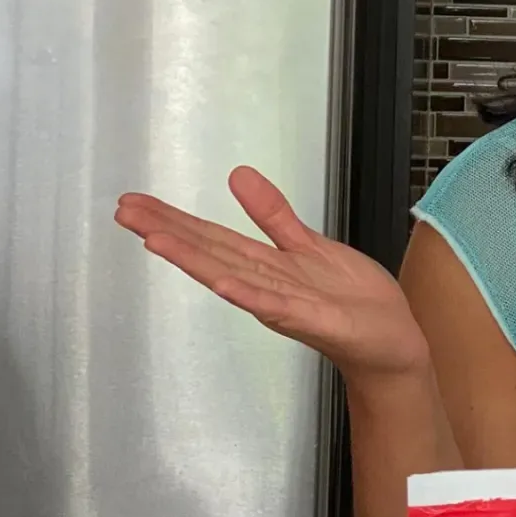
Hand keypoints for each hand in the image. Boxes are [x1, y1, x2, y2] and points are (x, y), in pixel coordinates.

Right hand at [114, 168, 430, 381]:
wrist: (391, 341)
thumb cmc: (352, 299)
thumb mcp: (309, 245)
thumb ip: (272, 215)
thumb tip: (238, 174)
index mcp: (264, 264)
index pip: (210, 237)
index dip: (172, 219)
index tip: (132, 202)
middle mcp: (264, 285)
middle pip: (209, 253)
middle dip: (166, 232)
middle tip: (124, 211)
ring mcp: (285, 304)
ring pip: (231, 277)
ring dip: (193, 260)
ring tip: (154, 240)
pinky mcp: (312, 319)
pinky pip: (274, 305)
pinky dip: (247, 295)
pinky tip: (220, 283)